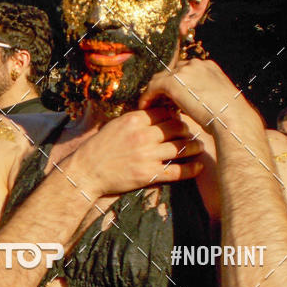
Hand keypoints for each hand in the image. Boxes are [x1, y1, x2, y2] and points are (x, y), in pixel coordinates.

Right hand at [69, 107, 203, 198]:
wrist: (86, 171)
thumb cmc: (100, 147)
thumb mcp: (116, 124)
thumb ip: (137, 118)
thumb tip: (157, 112)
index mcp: (134, 120)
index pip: (164, 112)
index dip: (177, 113)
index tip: (183, 117)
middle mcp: (143, 136)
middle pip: (176, 127)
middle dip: (187, 129)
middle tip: (193, 132)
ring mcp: (147, 156)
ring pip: (181, 147)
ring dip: (194, 147)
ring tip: (199, 146)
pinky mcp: (148, 175)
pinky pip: (177, 171)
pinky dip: (191, 169)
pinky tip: (199, 167)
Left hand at [139, 59, 259, 133]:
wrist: (232, 119)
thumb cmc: (230, 117)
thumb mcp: (220, 101)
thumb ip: (206, 97)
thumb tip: (197, 107)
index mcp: (209, 67)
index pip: (186, 71)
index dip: (178, 84)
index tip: (172, 98)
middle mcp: (196, 64)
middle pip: (172, 72)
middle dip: (165, 86)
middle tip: (159, 101)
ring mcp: (184, 71)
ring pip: (161, 78)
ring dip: (155, 91)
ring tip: (151, 105)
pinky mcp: (173, 82)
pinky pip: (153, 87)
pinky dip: (147, 97)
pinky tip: (144, 108)